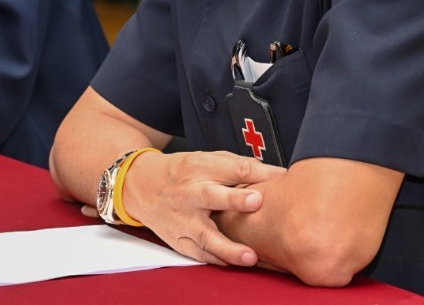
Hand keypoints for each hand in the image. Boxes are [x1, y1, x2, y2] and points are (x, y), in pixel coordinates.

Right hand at [122, 150, 285, 266]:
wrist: (142, 186)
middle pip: (213, 196)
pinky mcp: (178, 240)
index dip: (257, 171)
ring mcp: (183, 219)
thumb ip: (237, 167)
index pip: (232, 167)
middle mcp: (190, 193)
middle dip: (234, 200)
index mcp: (200, 168)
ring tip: (250, 257)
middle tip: (256, 201)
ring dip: (228, 247)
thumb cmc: (184, 172)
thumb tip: (274, 175)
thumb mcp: (206, 159)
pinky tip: (235, 264)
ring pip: (205, 235)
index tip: (281, 176)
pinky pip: (199, 254)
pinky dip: (217, 259)